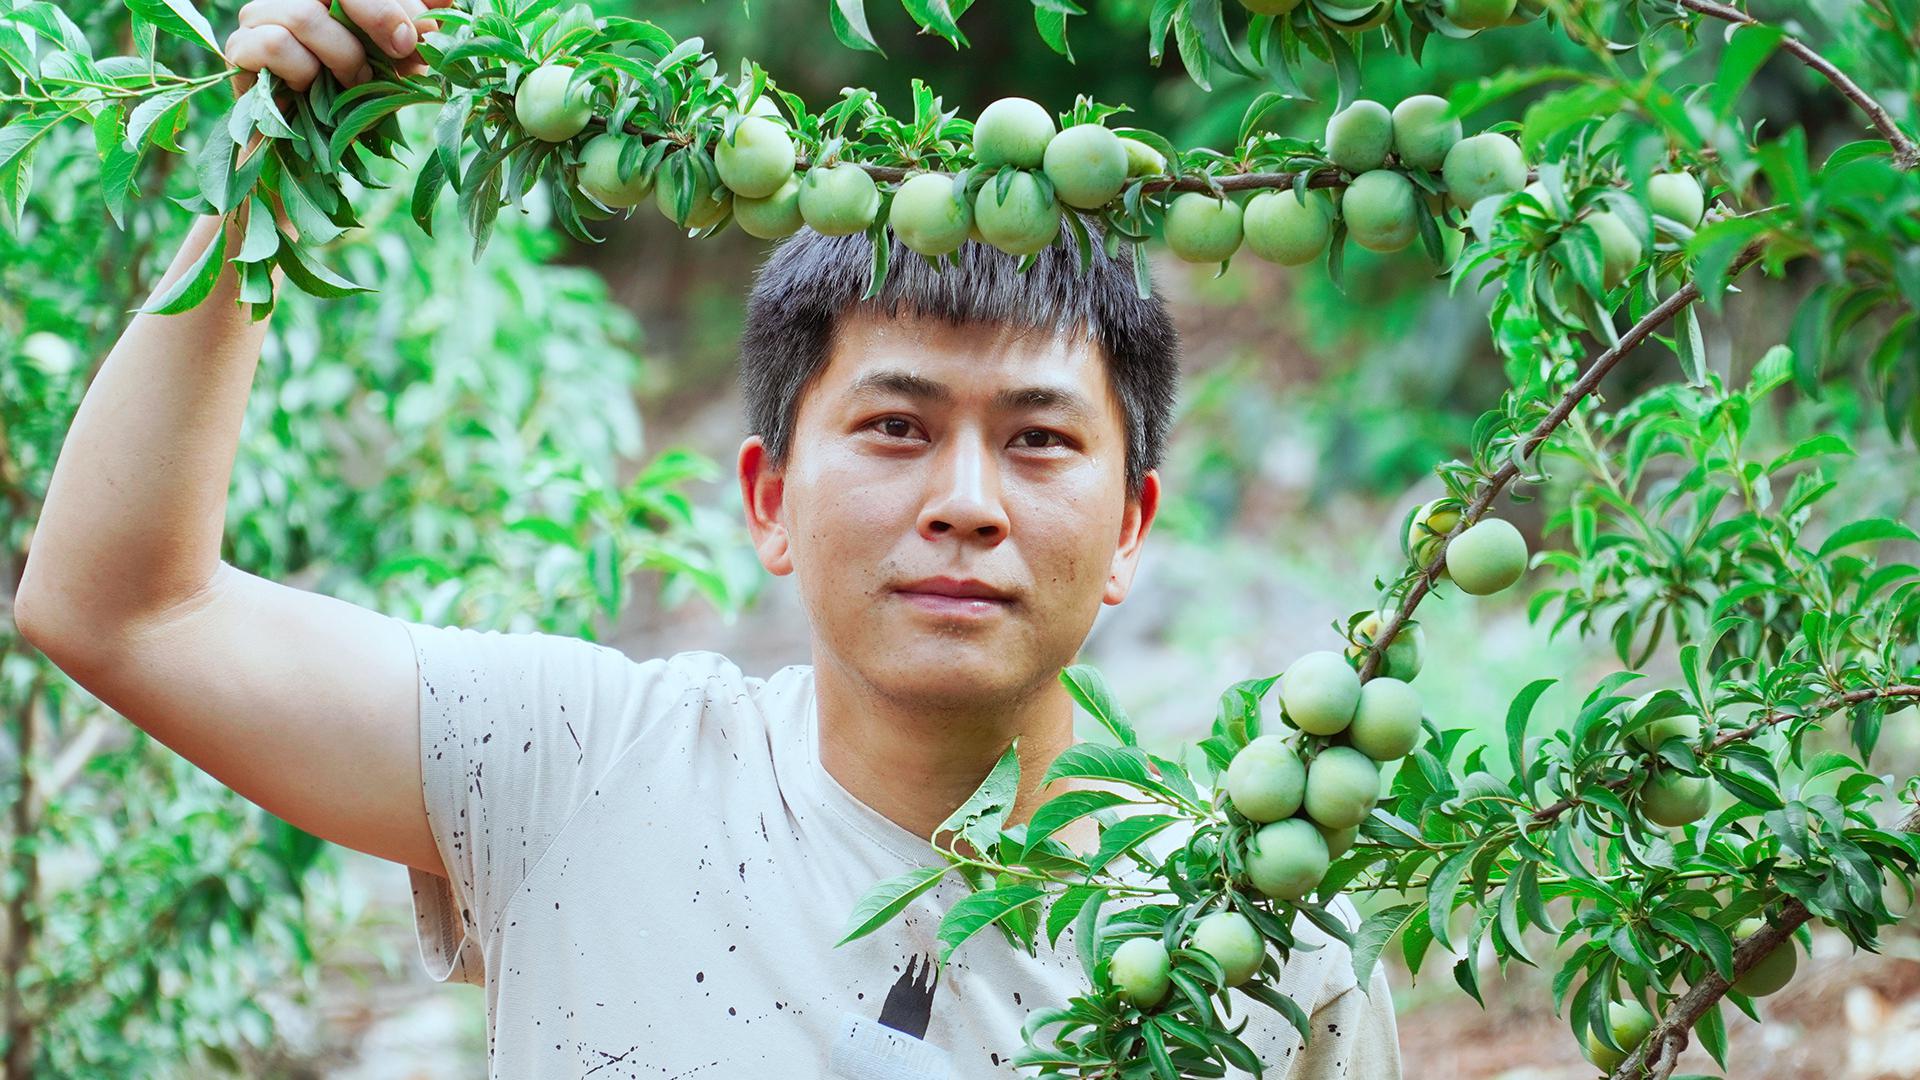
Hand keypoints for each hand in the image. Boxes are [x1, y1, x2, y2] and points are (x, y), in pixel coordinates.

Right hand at [226, 0, 452, 94]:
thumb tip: (446, 7)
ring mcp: (260, 16)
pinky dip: (304, 69)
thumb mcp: (399, 63)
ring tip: (357, 80)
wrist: (315, 155)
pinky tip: (314, 87)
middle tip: (403, 48)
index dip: (393, 1)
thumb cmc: (359, 99)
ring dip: (343, 53)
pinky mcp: (240, 50)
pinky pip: (273, 44)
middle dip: (378, 14)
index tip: (419, 32)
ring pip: (303, 14)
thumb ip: (417, 32)